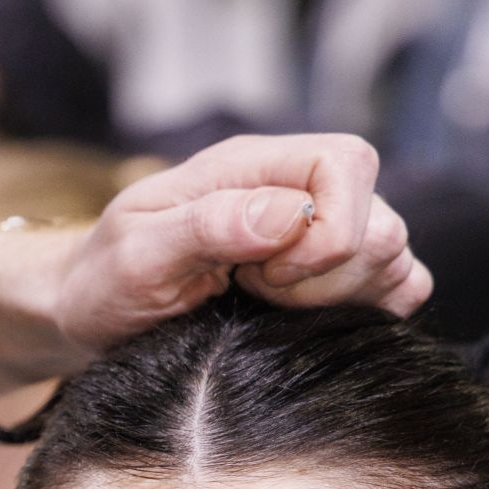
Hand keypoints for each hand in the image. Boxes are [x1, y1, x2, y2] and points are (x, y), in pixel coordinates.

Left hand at [57, 133, 431, 353]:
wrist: (89, 317)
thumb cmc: (104, 283)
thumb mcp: (135, 254)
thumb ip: (208, 225)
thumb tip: (290, 214)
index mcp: (249, 167)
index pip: (346, 163)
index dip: (325, 229)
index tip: (263, 275)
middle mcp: (293, 192)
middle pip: (379, 216)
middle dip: (326, 274)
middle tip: (255, 293)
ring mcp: (317, 237)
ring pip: (393, 256)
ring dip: (340, 297)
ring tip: (268, 307)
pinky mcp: (329, 282)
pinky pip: (398, 287)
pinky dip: (368, 311)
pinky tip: (303, 325)